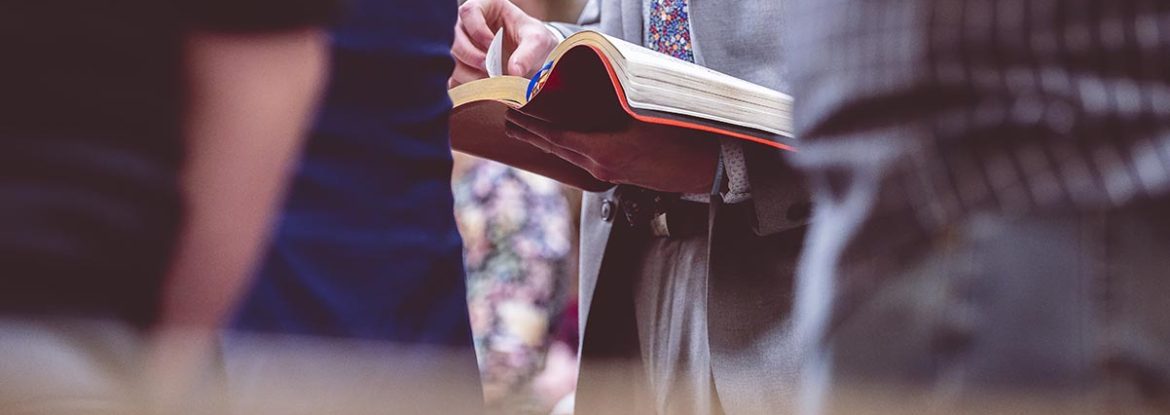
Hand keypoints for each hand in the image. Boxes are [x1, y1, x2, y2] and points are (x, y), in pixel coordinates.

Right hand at [450, 0, 558, 87]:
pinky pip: (452, 76)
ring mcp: (462, 45)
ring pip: (450, 57)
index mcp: (485, 6)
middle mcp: (468, 24)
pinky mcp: (461, 66)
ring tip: (488, 81)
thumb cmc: (534, 40)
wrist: (536, 57)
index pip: (468, 12)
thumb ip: (528, 53)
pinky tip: (481, 88)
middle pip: (453, 36)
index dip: (477, 30)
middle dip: (469, 55)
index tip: (491, 46)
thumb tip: (514, 71)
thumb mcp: (538, 41)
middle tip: (488, 68)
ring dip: (466, 72)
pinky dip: (465, 84)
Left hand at [505, 110, 719, 193]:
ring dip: (547, 141)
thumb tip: (585, 91)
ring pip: (569, 156)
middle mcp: (601, 167)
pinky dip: (567, 148)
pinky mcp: (618, 176)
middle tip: (508, 120)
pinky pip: (584, 160)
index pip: (557, 137)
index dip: (532, 125)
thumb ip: (612, 105)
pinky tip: (563, 140)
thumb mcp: (645, 115)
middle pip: (557, 149)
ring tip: (526, 130)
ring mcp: (609, 174)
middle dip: (531, 134)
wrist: (708, 167)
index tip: (513, 112)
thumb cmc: (684, 138)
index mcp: (605, 152)